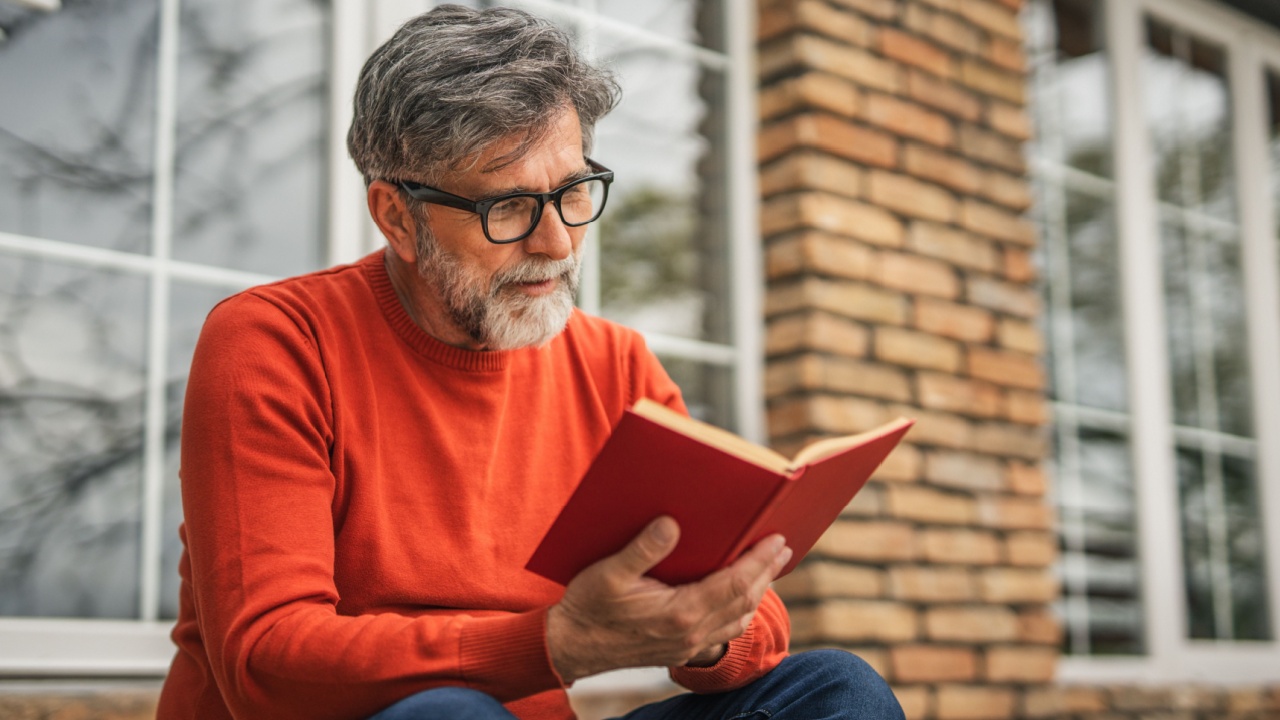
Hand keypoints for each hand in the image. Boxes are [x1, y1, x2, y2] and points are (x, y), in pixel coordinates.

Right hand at [545, 516, 791, 683]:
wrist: (571, 646)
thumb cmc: (588, 606)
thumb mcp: (609, 571)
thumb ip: (643, 548)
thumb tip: (672, 524)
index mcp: (679, 612)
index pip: (735, 585)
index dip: (760, 561)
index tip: (778, 540)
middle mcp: (690, 633)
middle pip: (744, 603)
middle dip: (766, 573)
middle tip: (783, 548)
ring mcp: (687, 646)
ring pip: (737, 621)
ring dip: (756, 594)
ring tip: (767, 569)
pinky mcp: (680, 650)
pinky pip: (723, 633)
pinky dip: (738, 612)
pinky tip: (737, 598)